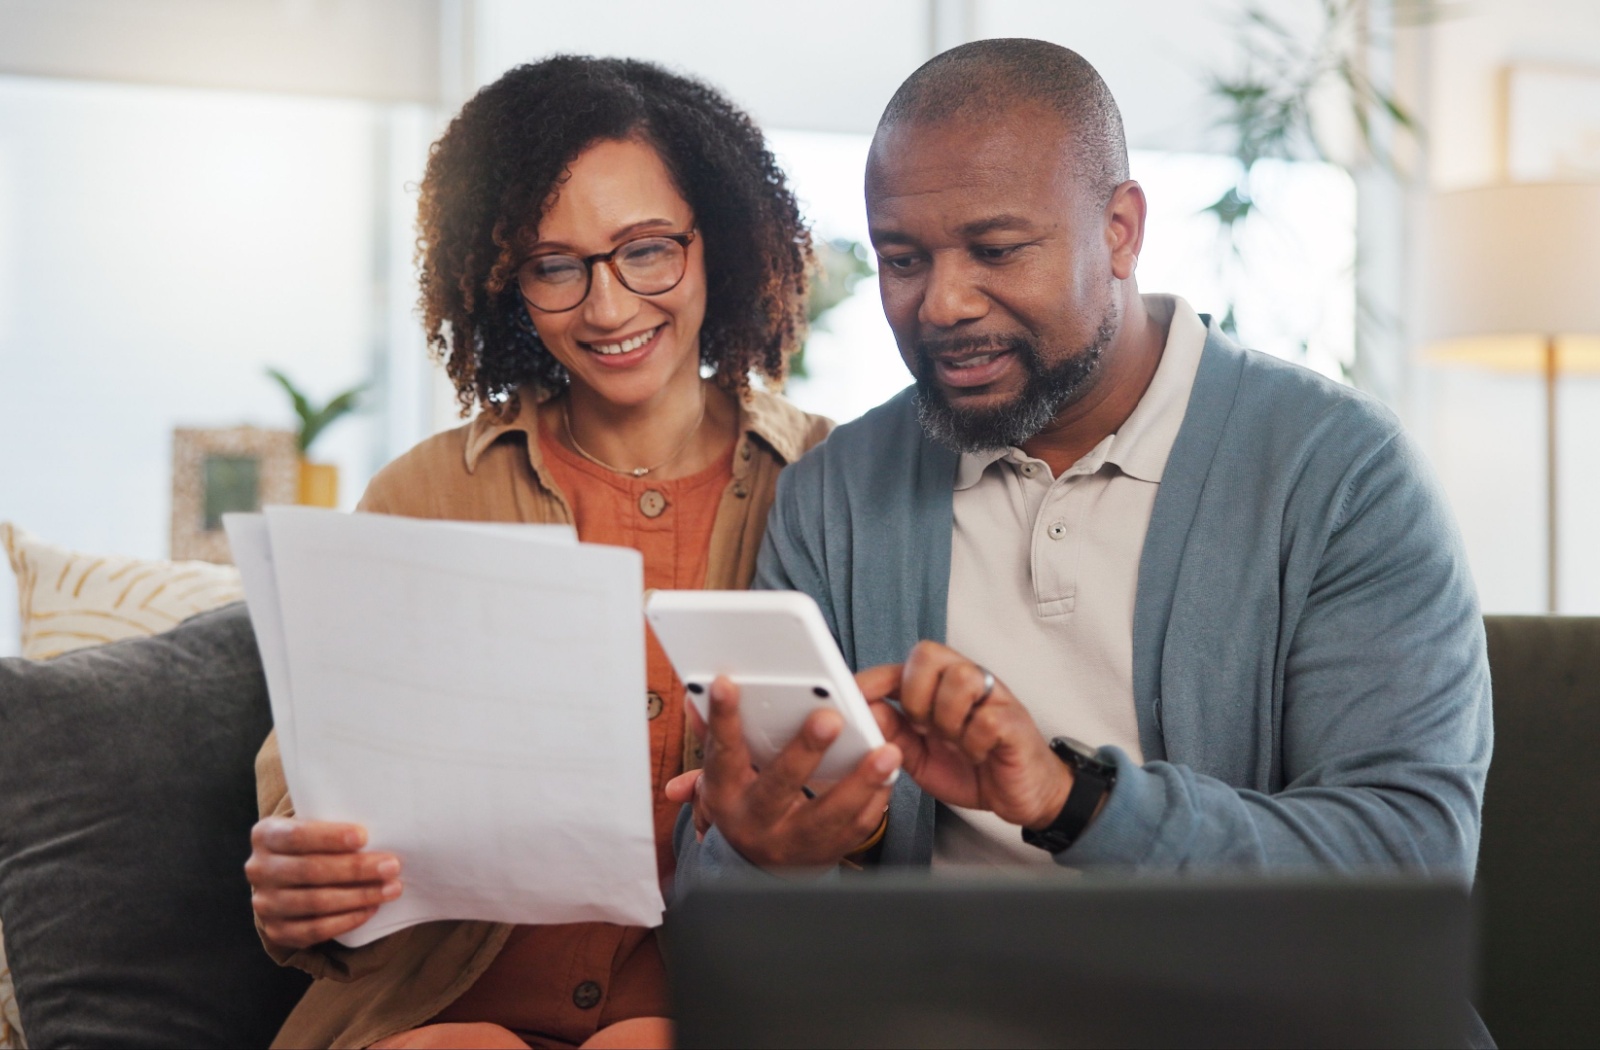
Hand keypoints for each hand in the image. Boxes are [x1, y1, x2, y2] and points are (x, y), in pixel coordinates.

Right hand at [245, 817, 401, 949]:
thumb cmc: (312, 844)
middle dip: (356, 869)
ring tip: (391, 889)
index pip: (297, 835)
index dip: (331, 837)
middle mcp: (259, 869)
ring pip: (316, 902)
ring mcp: (264, 904)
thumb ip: (334, 824)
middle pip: (311, 870)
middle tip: (391, 866)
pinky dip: (347, 920)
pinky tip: (371, 909)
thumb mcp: (313, 825)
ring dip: (359, 896)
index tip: (364, 837)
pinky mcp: (277, 931)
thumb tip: (382, 831)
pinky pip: (315, 930)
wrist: (285, 878)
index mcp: (265, 835)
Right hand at [664, 676, 900, 869]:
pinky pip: (854, 829)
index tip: (727, 683)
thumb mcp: (722, 777)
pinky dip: (875, 802)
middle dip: (805, 751)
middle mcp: (755, 821)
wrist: (759, 871)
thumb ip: (714, 737)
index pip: (723, 753)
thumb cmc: (744, 806)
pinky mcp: (825, 853)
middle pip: (779, 785)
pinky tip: (889, 776)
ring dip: (860, 781)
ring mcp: (791, 841)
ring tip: (886, 752)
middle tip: (829, 718)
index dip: (723, 720)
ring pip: (828, 813)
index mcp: (726, 796)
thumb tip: (693, 698)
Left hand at [859, 642, 1071, 830]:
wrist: (1022, 794)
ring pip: (961, 678)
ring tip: (955, 742)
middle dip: (916, 696)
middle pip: (930, 655)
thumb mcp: (920, 755)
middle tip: (923, 727)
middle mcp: (969, 683)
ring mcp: (994, 699)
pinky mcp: (1014, 722)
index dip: (876, 678)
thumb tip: (864, 712)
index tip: (852, 695)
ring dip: (947, 718)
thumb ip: (893, 733)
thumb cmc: (974, 768)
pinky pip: (986, 719)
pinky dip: (974, 742)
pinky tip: (977, 754)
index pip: (905, 664)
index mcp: (941, 687)